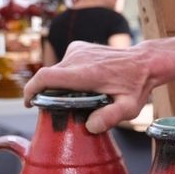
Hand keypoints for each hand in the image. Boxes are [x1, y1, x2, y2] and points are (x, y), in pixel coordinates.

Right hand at [23, 41, 155, 133]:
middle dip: (49, 93)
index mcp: (86, 72)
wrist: (145, 62)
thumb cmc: (137, 87)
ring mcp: (78, 49)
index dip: (31, 90)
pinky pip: (65, 64)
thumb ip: (110, 117)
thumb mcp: (129, 108)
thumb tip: (90, 127)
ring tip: (78, 96)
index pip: (45, 77)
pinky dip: (67, 74)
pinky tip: (84, 83)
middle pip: (50, 77)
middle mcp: (78, 57)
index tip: (29, 103)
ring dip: (60, 84)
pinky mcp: (79, 46)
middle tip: (62, 109)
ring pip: (57, 70)